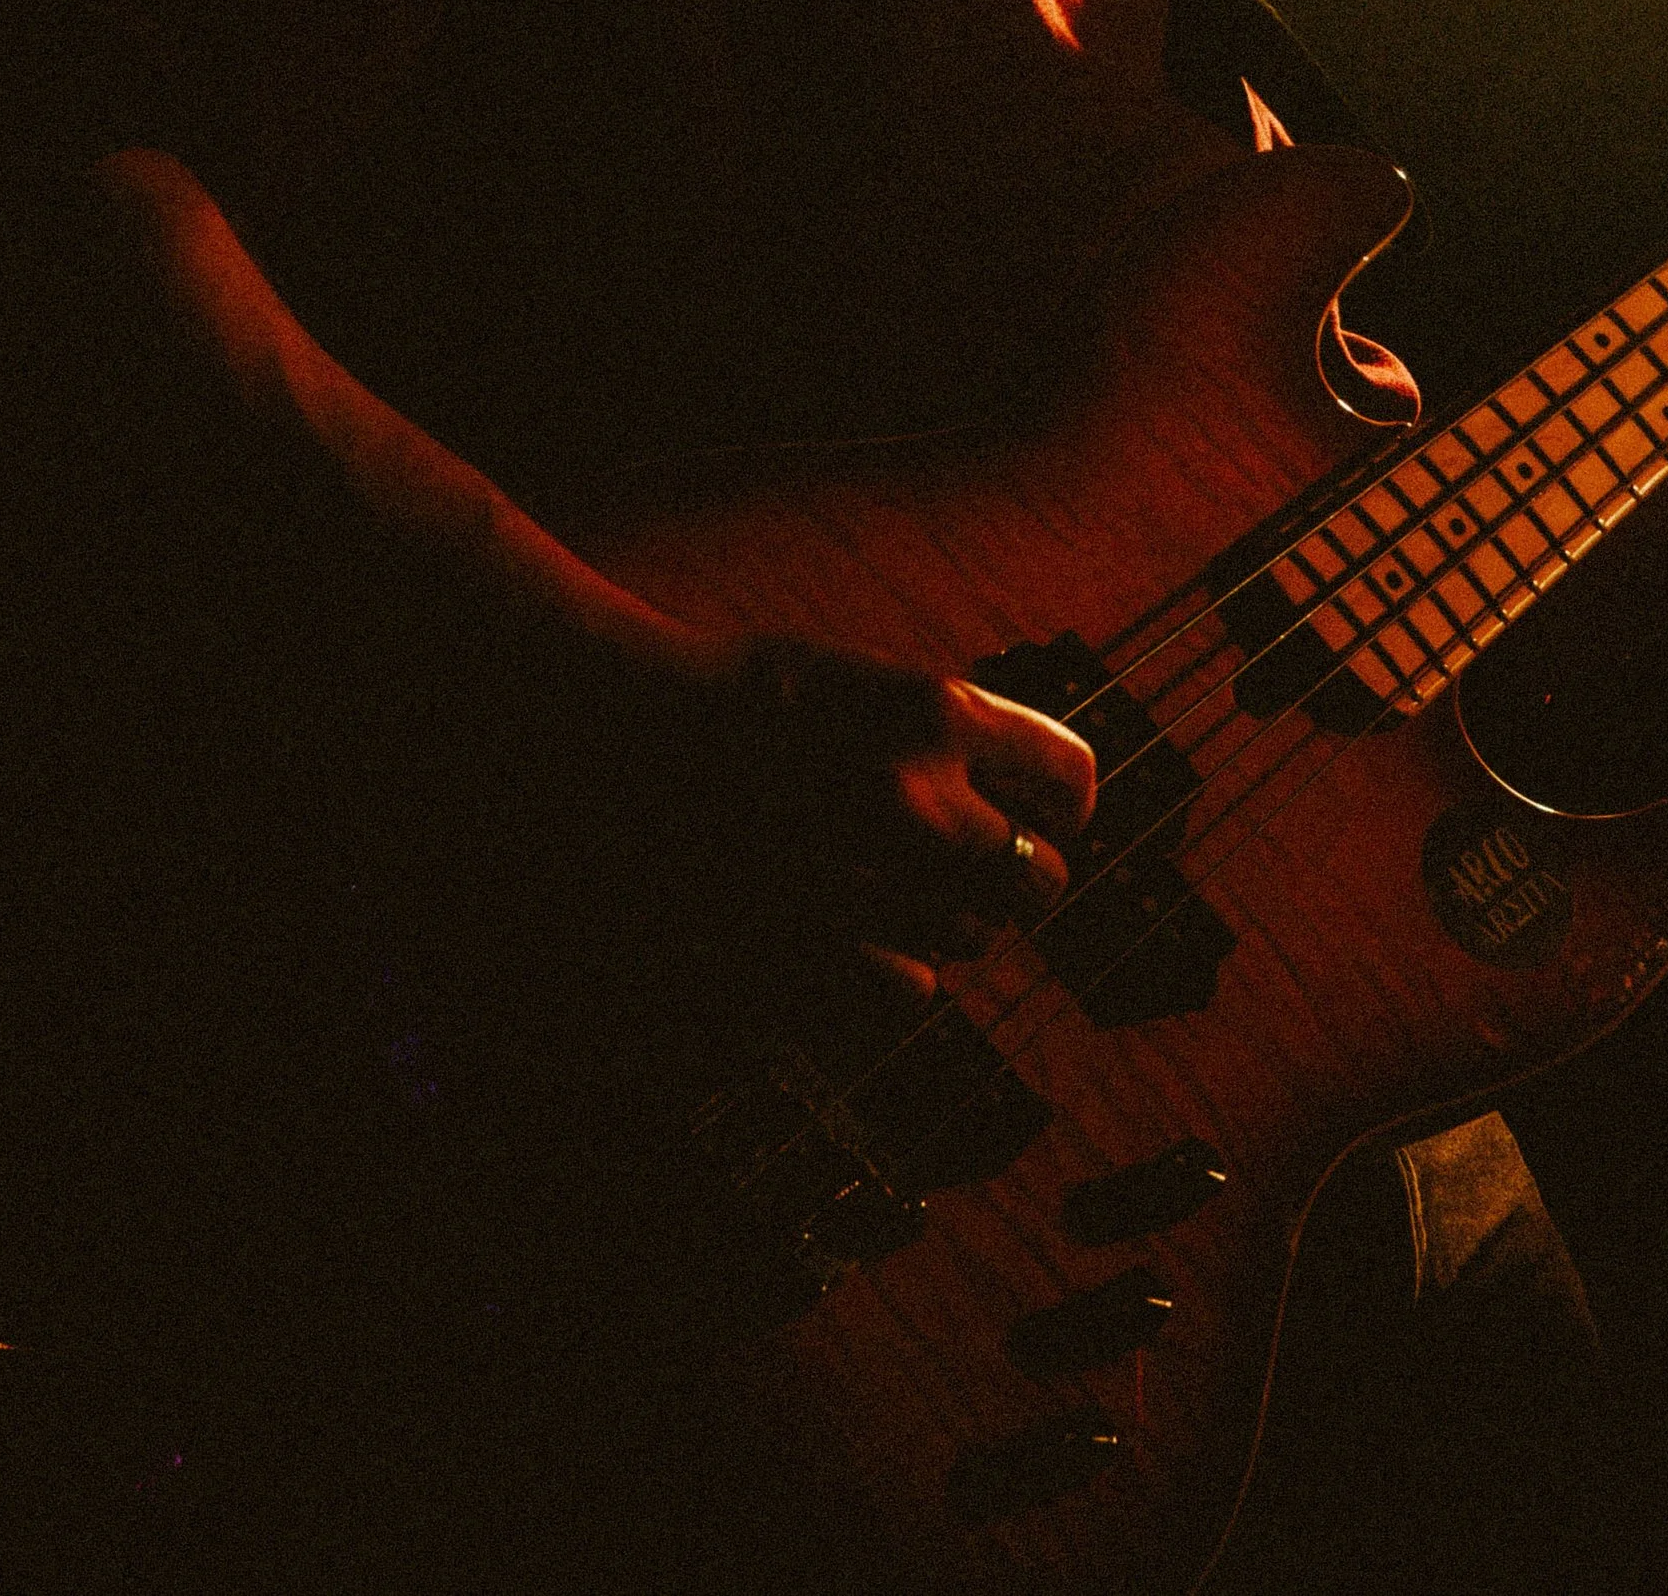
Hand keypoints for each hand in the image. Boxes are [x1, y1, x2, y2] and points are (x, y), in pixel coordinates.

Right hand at [730, 646, 1097, 1000]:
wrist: (596, 731)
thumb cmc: (729, 697)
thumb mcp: (855, 676)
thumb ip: (947, 729)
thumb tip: (1031, 791)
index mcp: (930, 711)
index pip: (1071, 778)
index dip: (1062, 803)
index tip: (1043, 814)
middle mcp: (908, 799)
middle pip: (1037, 881)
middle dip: (1012, 877)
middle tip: (970, 867)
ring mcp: (857, 886)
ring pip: (968, 940)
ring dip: (939, 920)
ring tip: (872, 883)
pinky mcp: (803, 959)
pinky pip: (902, 991)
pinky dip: (881, 971)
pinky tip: (834, 931)